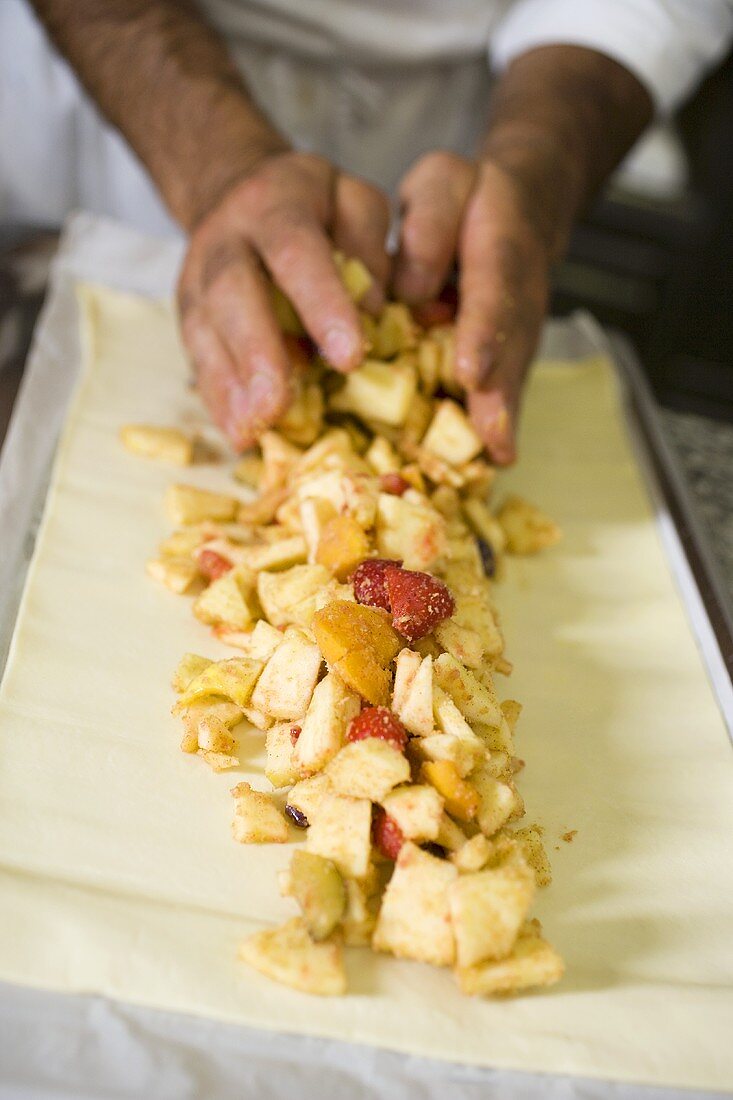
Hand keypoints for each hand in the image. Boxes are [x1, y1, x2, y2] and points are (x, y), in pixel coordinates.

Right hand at [178, 151, 389, 449]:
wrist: (237, 190)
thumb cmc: (314, 208)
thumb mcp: (353, 202)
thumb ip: (368, 248)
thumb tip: (373, 311)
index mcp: (277, 204)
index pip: (296, 252)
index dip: (321, 305)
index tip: (350, 358)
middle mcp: (227, 239)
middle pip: (232, 293)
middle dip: (255, 353)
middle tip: (277, 406)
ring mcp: (196, 277)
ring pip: (204, 330)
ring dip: (228, 386)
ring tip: (251, 431)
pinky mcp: (187, 313)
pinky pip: (197, 357)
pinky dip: (217, 399)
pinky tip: (238, 433)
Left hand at [394, 151, 551, 464]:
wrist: (522, 206)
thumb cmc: (467, 204)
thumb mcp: (442, 187)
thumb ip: (431, 224)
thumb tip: (413, 291)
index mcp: (501, 240)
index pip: (494, 285)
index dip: (485, 331)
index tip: (472, 374)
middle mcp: (522, 291)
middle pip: (514, 344)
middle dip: (500, 392)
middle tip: (491, 436)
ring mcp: (524, 324)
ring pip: (517, 368)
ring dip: (504, 413)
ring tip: (496, 454)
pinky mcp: (516, 348)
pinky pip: (510, 382)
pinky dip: (502, 419)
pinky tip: (494, 458)